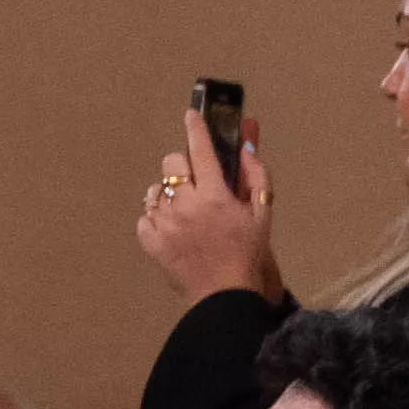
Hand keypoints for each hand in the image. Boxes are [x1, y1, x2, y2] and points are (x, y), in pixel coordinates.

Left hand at [137, 105, 281, 304]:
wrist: (225, 293)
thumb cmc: (248, 252)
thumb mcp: (262, 214)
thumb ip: (256, 177)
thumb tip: (246, 146)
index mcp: (215, 197)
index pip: (202, 152)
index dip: (196, 130)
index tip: (191, 115)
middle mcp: (186, 206)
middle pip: (171, 164)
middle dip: (184, 169)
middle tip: (197, 184)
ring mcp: (165, 223)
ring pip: (156, 189)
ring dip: (170, 195)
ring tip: (187, 212)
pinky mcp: (150, 240)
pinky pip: (146, 216)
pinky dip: (158, 218)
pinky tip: (174, 229)